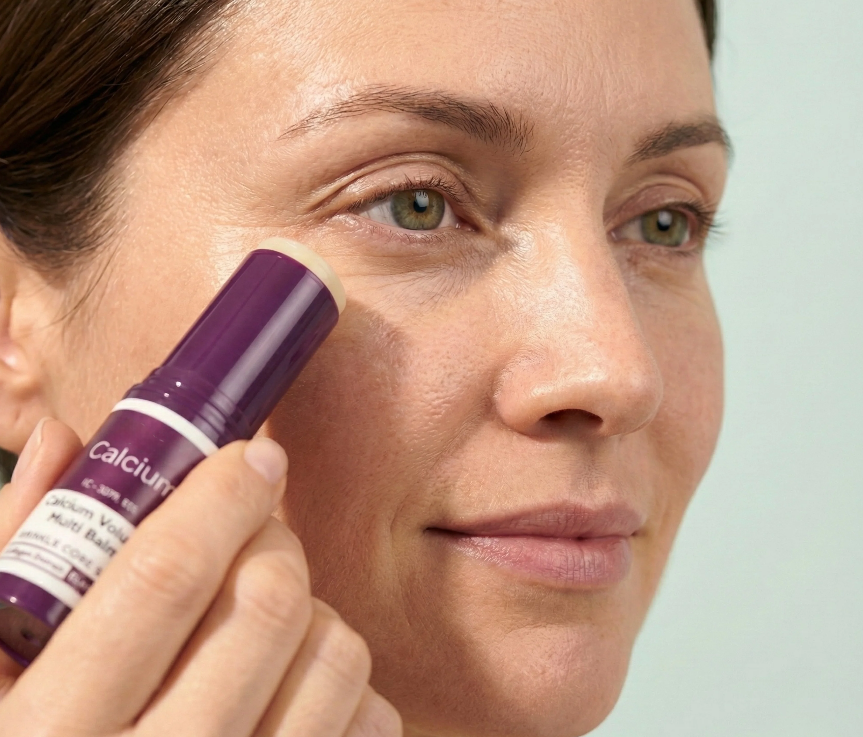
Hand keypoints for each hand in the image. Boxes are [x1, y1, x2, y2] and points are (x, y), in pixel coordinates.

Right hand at [0, 418, 400, 736]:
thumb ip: (15, 548)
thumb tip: (65, 440)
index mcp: (46, 733)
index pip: (162, 580)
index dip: (220, 497)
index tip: (254, 456)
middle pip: (267, 607)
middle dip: (272, 541)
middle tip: (254, 533)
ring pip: (336, 657)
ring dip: (315, 611)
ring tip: (269, 615)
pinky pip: (369, 723)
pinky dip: (346, 686)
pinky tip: (294, 689)